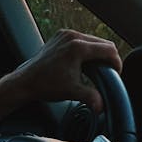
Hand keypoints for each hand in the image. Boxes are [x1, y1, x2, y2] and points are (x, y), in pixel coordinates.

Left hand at [5, 29, 122, 112]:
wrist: (24, 82)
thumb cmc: (46, 86)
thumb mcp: (72, 92)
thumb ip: (91, 97)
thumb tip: (102, 106)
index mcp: (78, 47)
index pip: (109, 49)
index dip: (117, 62)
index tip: (116, 73)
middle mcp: (73, 37)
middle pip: (103, 43)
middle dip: (109, 58)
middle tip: (109, 72)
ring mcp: (66, 34)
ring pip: (93, 40)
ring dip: (99, 53)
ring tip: (97, 68)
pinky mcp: (61, 35)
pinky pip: (82, 39)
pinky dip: (88, 49)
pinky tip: (85, 62)